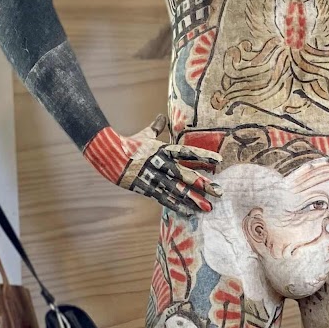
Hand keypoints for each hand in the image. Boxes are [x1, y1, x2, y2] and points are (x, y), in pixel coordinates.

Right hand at [83, 117, 220, 217]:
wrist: (109, 155)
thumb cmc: (129, 144)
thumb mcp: (144, 134)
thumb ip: (157, 127)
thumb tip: (162, 116)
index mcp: (163, 149)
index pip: (188, 152)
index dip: (204, 155)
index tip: (219, 160)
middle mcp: (161, 164)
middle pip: (186, 174)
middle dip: (204, 184)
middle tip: (219, 192)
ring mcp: (154, 177)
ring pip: (177, 190)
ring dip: (194, 199)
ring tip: (208, 208)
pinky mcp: (146, 188)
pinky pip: (164, 198)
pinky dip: (177, 205)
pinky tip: (189, 212)